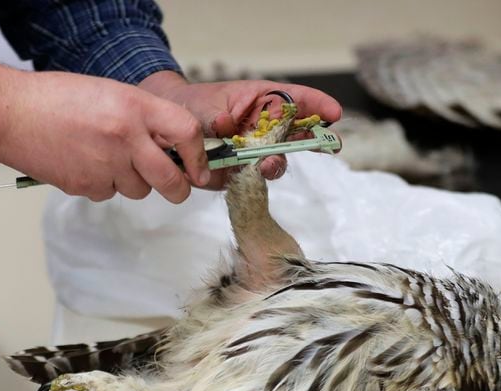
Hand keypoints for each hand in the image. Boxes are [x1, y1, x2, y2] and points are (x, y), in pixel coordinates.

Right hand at [0, 57, 209, 202]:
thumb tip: (173, 147)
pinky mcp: (86, 186)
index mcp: (135, 107)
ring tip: (107, 158)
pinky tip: (84, 164)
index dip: (199, 157)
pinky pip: (109, 194)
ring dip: (133, 182)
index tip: (200, 168)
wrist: (10, 114)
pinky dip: (103, 185)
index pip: (187, 133)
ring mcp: (106, 165)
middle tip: (177, 187)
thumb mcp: (112, 94)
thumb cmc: (58, 99)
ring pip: (139, 190)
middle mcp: (126, 137)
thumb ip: (144, 119)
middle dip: (178, 188)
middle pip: (171, 180)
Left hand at [139, 71, 341, 188]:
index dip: (316, 105)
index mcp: (261, 101)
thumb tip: (227, 125)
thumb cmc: (193, 107)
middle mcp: (263, 128)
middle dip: (310, 140)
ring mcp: (254, 152)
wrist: (167, 132)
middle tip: (324, 144)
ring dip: (276, 162)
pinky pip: (254, 180)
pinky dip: (255, 181)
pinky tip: (252, 176)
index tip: (334, 113)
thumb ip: (219, 116)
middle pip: (295, 134)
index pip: (295, 99)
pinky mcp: (241, 174)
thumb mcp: (207, 104)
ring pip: (276, 160)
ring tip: (268, 162)